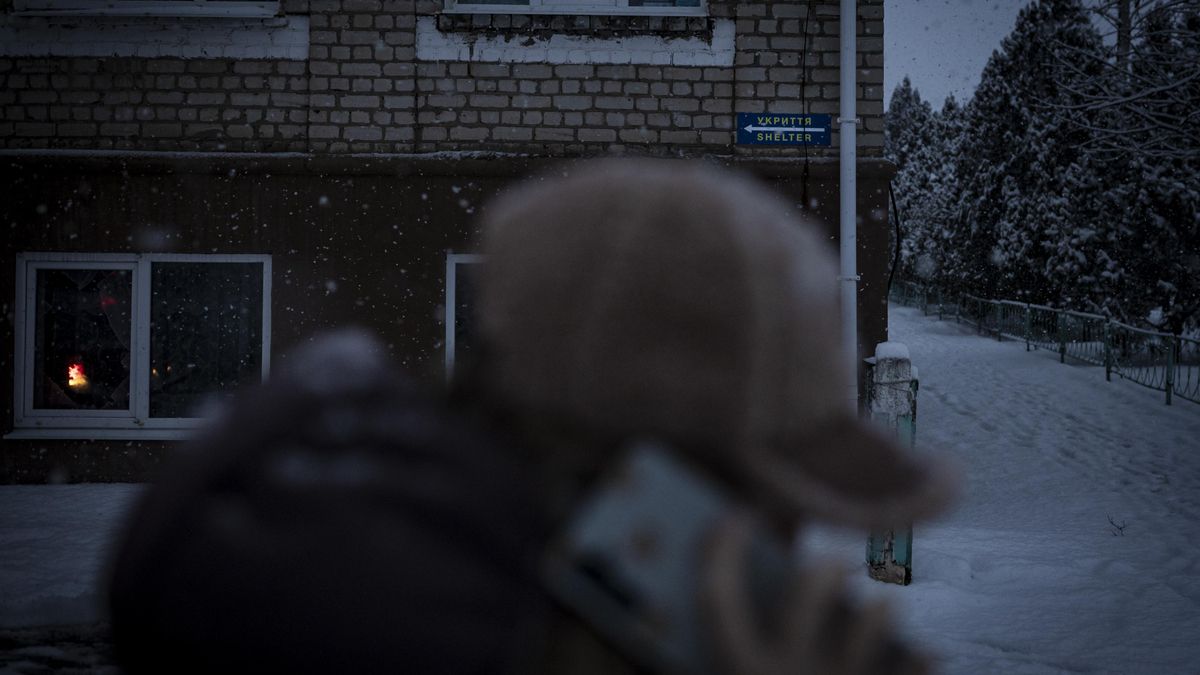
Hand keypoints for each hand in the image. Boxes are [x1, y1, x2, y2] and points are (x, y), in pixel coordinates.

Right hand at [699, 515, 930, 674]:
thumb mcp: (732, 672)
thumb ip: (732, 635)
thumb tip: (741, 567)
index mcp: (739, 668)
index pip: (716, 592)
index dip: (720, 547)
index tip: (737, 515)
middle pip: (809, 586)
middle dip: (822, 563)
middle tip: (831, 561)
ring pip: (874, 619)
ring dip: (879, 608)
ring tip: (880, 607)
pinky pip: (916, 664)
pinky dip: (919, 656)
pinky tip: (922, 651)